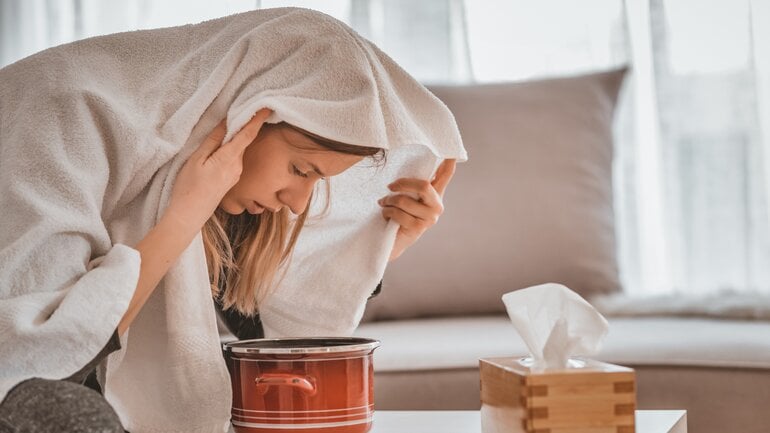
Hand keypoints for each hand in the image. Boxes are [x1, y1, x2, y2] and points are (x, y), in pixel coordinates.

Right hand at [165, 108, 271, 228]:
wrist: (189, 215)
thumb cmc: (188, 187)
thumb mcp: (196, 160)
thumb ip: (212, 141)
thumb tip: (225, 123)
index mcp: (229, 159)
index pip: (248, 134)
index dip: (257, 120)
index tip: (267, 108)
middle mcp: (238, 166)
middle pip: (244, 140)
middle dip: (245, 125)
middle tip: (245, 108)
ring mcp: (236, 174)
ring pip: (239, 149)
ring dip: (237, 137)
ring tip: (231, 124)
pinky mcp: (232, 179)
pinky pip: (235, 158)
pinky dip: (233, 148)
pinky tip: (223, 145)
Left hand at [379, 159, 456, 260]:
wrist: (392, 242)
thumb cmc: (398, 215)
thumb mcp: (406, 197)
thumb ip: (411, 185)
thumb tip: (409, 161)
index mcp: (435, 195)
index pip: (445, 176)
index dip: (449, 163)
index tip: (452, 151)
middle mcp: (437, 206)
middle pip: (424, 186)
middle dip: (402, 183)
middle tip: (389, 186)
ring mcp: (430, 218)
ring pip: (404, 200)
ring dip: (388, 200)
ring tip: (383, 203)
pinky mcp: (418, 228)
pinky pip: (398, 213)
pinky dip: (387, 212)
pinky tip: (386, 215)